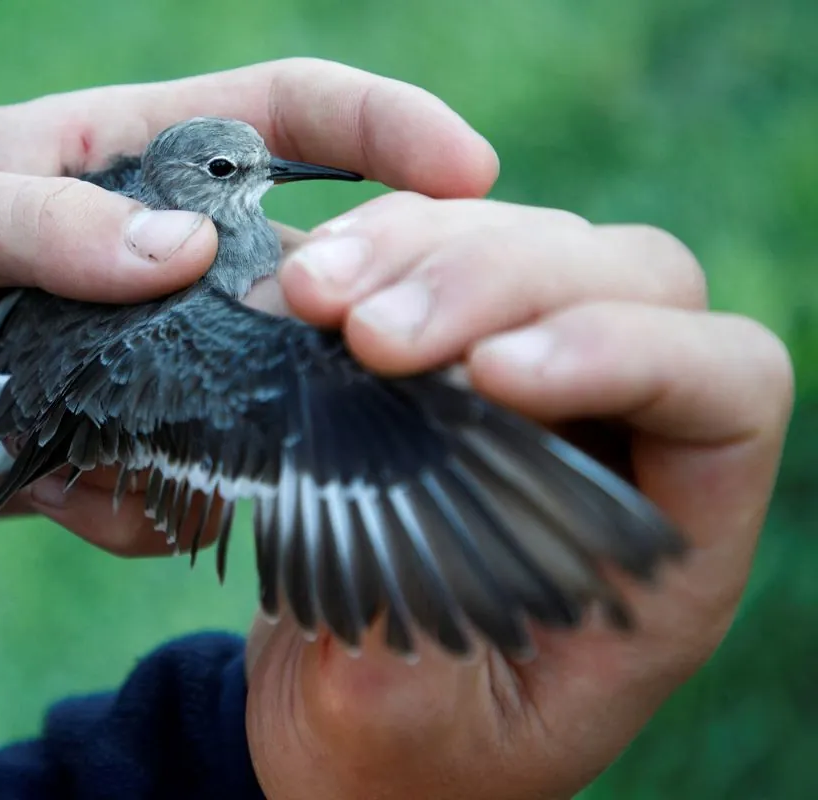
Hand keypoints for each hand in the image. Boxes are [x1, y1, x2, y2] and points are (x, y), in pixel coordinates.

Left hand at [0, 58, 496, 551]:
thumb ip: (37, 224)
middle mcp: (146, 261)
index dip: (383, 128)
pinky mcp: (90, 446)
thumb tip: (180, 258)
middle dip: (361, 314)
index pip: (281, 115)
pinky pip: (162, 490)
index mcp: (118, 162)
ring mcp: (128, 361)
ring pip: (247, 399)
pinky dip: (159, 515)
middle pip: (300, 273)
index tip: (469, 173)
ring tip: (250, 474)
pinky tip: (116, 519)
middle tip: (381, 369)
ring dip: (266, 441)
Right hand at [243, 196, 793, 798]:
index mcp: (661, 552)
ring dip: (414, 248)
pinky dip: (365, 251)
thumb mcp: (402, 729)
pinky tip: (298, 287)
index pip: (724, 389)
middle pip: (624, 277)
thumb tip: (365, 467)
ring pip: (526, 238)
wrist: (336, 742)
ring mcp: (532, 385)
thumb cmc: (397, 760)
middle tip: (361, 334)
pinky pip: (433, 250)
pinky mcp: (445, 359)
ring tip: (309, 298)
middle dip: (493, 281)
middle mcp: (616, 443)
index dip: (630, 350)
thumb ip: (401, 614)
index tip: (489, 379)